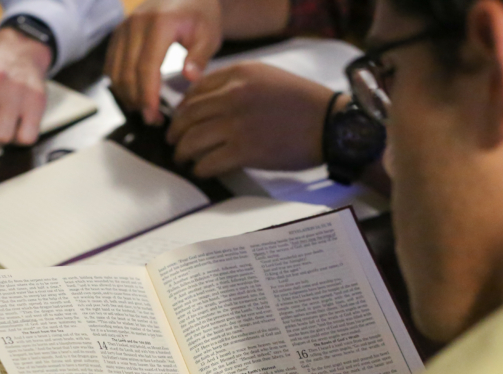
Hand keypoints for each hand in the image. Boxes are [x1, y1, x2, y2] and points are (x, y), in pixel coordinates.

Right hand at [105, 0, 222, 124]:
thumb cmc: (201, 15)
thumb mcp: (209, 35)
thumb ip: (199, 57)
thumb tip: (189, 78)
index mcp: (160, 24)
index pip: (147, 68)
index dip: (147, 96)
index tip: (154, 116)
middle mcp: (135, 24)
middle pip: (128, 73)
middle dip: (138, 101)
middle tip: (153, 119)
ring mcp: (123, 28)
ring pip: (115, 71)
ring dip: (127, 95)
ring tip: (145, 109)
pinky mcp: (118, 33)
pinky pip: (110, 64)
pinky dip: (119, 83)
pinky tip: (135, 95)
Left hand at [166, 62, 334, 176]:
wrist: (330, 125)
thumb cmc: (303, 103)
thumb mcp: (268, 77)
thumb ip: (237, 83)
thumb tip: (208, 101)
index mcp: (239, 74)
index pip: (195, 90)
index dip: (182, 107)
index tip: (180, 118)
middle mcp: (234, 96)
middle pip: (188, 115)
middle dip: (175, 132)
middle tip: (173, 141)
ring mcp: (237, 124)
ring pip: (192, 140)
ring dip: (182, 152)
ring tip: (182, 158)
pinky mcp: (245, 151)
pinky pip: (208, 162)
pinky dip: (200, 168)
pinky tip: (200, 170)